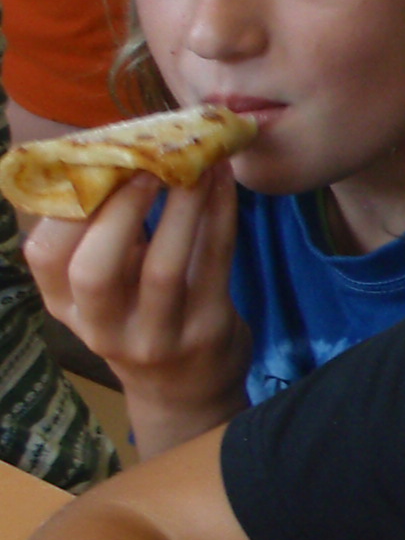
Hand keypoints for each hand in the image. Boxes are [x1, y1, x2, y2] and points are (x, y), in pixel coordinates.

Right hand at [22, 167, 246, 450]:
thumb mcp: (104, 288)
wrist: (187, 391)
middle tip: (147, 163)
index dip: (69, 207)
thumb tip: (113, 148)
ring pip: (163, 267)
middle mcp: (103, 327)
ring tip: (197, 161)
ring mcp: (157, 335)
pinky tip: (224, 181)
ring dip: (182, 205)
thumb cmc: (140, 317)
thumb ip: (101, 236)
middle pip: (94, 269)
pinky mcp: (208, 329)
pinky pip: (215, 262)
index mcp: (67, 305)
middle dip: (120, 209)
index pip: (45, 256)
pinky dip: (220, 215)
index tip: (97, 162)